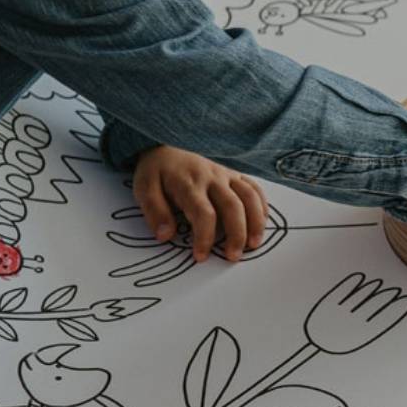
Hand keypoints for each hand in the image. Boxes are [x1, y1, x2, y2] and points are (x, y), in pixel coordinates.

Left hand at [131, 146, 266, 262]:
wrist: (165, 148)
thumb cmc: (155, 173)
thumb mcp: (144, 189)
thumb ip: (154, 212)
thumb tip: (166, 236)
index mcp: (189, 183)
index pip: (204, 213)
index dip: (205, 238)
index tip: (201, 257)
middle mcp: (211, 178)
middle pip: (232, 206)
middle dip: (236, 234)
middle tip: (233, 257)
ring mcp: (225, 175)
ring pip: (249, 197)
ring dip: (255, 222)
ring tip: (253, 245)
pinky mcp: (233, 174)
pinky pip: (254, 188)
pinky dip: (262, 206)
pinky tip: (261, 224)